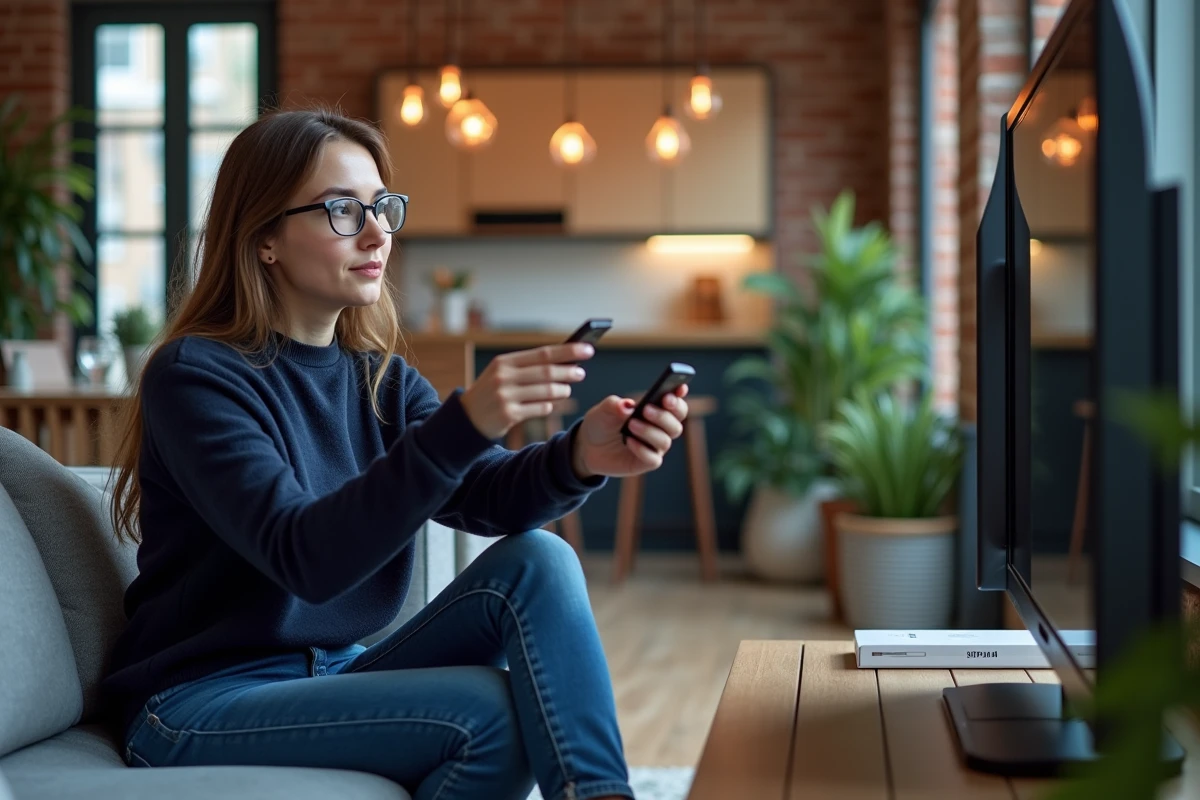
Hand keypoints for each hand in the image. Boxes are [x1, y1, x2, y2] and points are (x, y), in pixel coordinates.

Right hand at [459, 343, 593, 439]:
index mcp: (504, 362)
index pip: (543, 353)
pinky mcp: (508, 415)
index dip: (568, 351)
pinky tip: (549, 405)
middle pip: (547, 372)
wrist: (467, 418)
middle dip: (568, 372)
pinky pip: (540, 409)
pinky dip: (549, 406)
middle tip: (581, 373)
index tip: (587, 350)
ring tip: (566, 390)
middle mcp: (504, 377)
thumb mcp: (503, 373)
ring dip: (562, 391)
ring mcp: (505, 396)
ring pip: (546, 392)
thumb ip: (529, 367)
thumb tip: (564, 362)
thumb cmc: (492, 392)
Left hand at [572, 385, 688, 478]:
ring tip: (631, 424)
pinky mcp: (646, 463)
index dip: (680, 396)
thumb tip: (628, 406)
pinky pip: (653, 459)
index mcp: (656, 410)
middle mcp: (660, 429)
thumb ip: (615, 405)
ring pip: (665, 441)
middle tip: (646, 409)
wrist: (587, 445)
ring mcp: (654, 447)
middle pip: (676, 423)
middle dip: (664, 415)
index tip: (680, 388)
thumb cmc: (602, 423)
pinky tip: (629, 441)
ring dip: (649, 431)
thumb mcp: (604, 410)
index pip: (675, 404)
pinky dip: (642, 450)